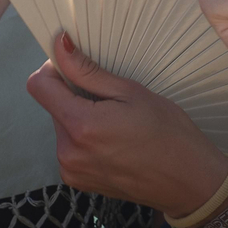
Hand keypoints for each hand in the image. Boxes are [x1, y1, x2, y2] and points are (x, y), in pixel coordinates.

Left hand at [27, 31, 227, 217]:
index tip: (76, 67)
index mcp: (81, 126)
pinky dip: (85, 137)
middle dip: (74, 95)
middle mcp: (68, 152)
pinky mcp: (78, 181)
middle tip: (111, 98)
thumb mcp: (131, 92)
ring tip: (117, 122)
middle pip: (52, 105)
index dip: (54, 69)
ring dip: (80, 116)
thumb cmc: (168, 133)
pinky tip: (114, 140)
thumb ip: (88, 71)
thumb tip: (59, 45)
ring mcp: (71, 170)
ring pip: (62, 125)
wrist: (189, 181)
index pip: (38, 86)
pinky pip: (71, 147)